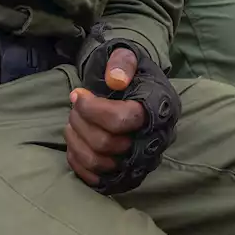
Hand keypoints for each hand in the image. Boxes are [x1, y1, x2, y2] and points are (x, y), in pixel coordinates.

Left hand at [64, 47, 144, 185]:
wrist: (132, 86)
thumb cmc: (128, 71)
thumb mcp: (127, 55)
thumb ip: (122, 62)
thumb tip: (116, 79)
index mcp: (161, 108)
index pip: (124, 119)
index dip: (93, 109)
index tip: (77, 94)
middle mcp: (155, 140)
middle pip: (107, 143)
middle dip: (81, 122)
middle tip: (74, 105)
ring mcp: (141, 162)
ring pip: (98, 163)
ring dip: (76, 141)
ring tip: (72, 122)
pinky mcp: (125, 176)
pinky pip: (96, 180)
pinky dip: (78, 161)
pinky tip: (75, 141)